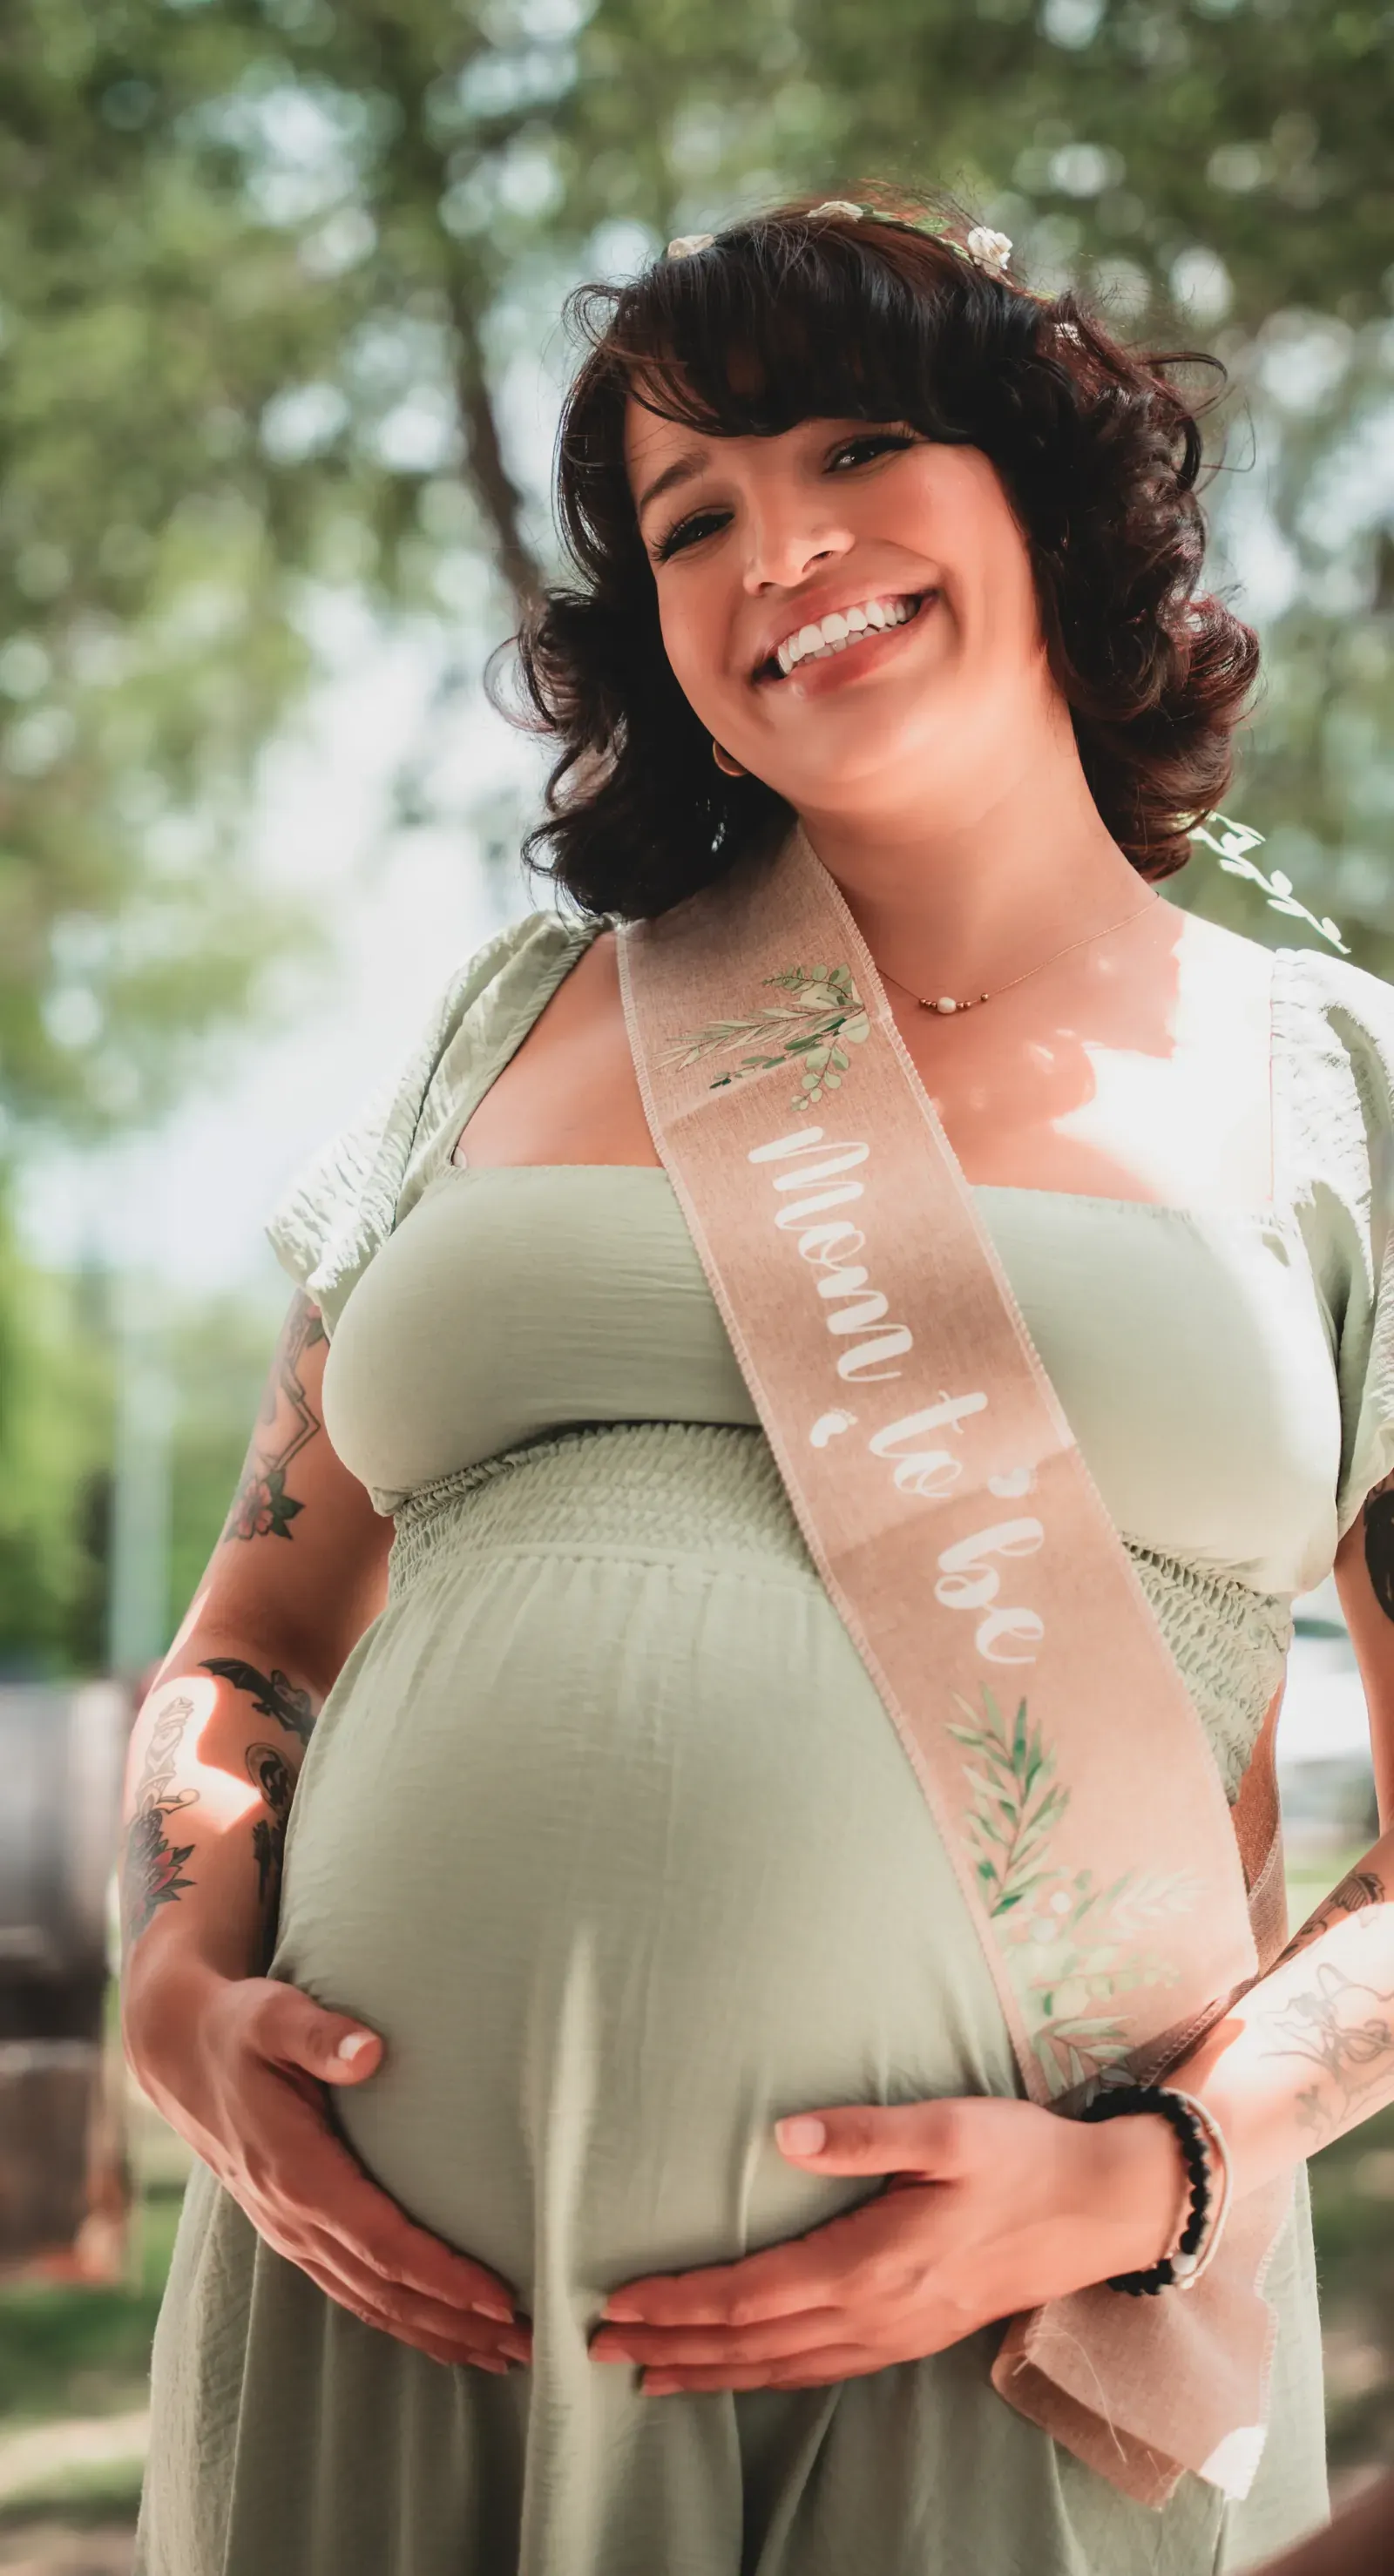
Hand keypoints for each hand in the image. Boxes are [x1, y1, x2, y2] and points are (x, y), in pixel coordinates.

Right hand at [124, 1957, 531, 2371]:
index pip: (381, 2243)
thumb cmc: (238, 2028)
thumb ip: (320, 2035)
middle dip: (458, 2324)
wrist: (181, 2053)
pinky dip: (402, 2322)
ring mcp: (289, 2233)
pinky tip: (445, 2338)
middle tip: (531, 2341)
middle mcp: (291, 2218)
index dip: (441, 2277)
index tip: (499, 2296)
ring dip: (438, 2335)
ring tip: (505, 2355)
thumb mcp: (272, 2016)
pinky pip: (352, 2293)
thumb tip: (371, 2051)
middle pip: (385, 2292)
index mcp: (295, 2174)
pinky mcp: (294, 2233)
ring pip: (370, 2303)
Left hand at [589, 2095, 1182, 2392]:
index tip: (617, 2302)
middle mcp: (877, 2314)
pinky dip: (766, 2377)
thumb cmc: (1021, 2158)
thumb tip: (781, 2133)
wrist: (1100, 2209)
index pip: (751, 2295)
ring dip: (711, 2373)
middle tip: (598, 2348)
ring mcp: (896, 2334)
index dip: (680, 2303)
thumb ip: (865, 2132)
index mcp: (874, 2263)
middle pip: (753, 2343)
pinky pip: (820, 2371)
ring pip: (782, 2368)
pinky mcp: (912, 2334)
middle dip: (672, 2347)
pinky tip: (744, 2374)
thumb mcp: (950, 2126)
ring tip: (648, 2378)